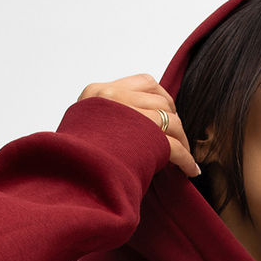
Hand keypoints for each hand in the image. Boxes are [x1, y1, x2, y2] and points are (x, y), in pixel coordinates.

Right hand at [76, 74, 201, 177]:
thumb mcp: (83, 126)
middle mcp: (117, 98)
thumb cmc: (72, 159)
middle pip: (162, 101)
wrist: (69, 179)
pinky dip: (187, 159)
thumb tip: (129, 121)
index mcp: (99, 92)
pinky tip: (191, 169)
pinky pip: (175, 147)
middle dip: (173, 119)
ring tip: (185, 156)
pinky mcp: (147, 140)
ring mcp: (132, 118)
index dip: (160, 98)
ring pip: (172, 121)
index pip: (145, 82)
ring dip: (182, 140)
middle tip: (177, 137)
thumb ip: (105, 116)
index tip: (165, 113)